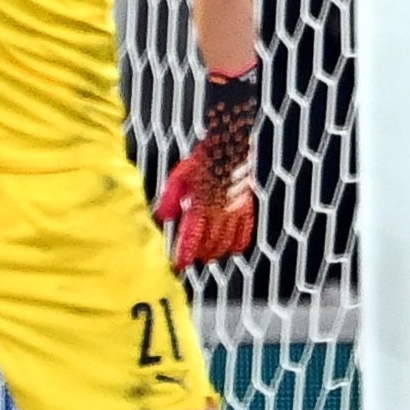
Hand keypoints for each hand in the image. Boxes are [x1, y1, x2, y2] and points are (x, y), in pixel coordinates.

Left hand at [154, 67, 259, 268]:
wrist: (230, 143)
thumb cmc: (202, 159)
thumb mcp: (179, 177)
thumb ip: (169, 200)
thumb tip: (162, 220)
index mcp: (201, 205)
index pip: (192, 239)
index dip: (184, 255)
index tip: (177, 265)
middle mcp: (220, 211)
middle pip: (210, 245)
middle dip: (198, 255)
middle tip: (188, 260)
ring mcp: (236, 210)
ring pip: (228, 243)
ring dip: (216, 253)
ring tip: (206, 257)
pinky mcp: (247, 206)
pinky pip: (246, 232)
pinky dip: (238, 244)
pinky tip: (231, 249)